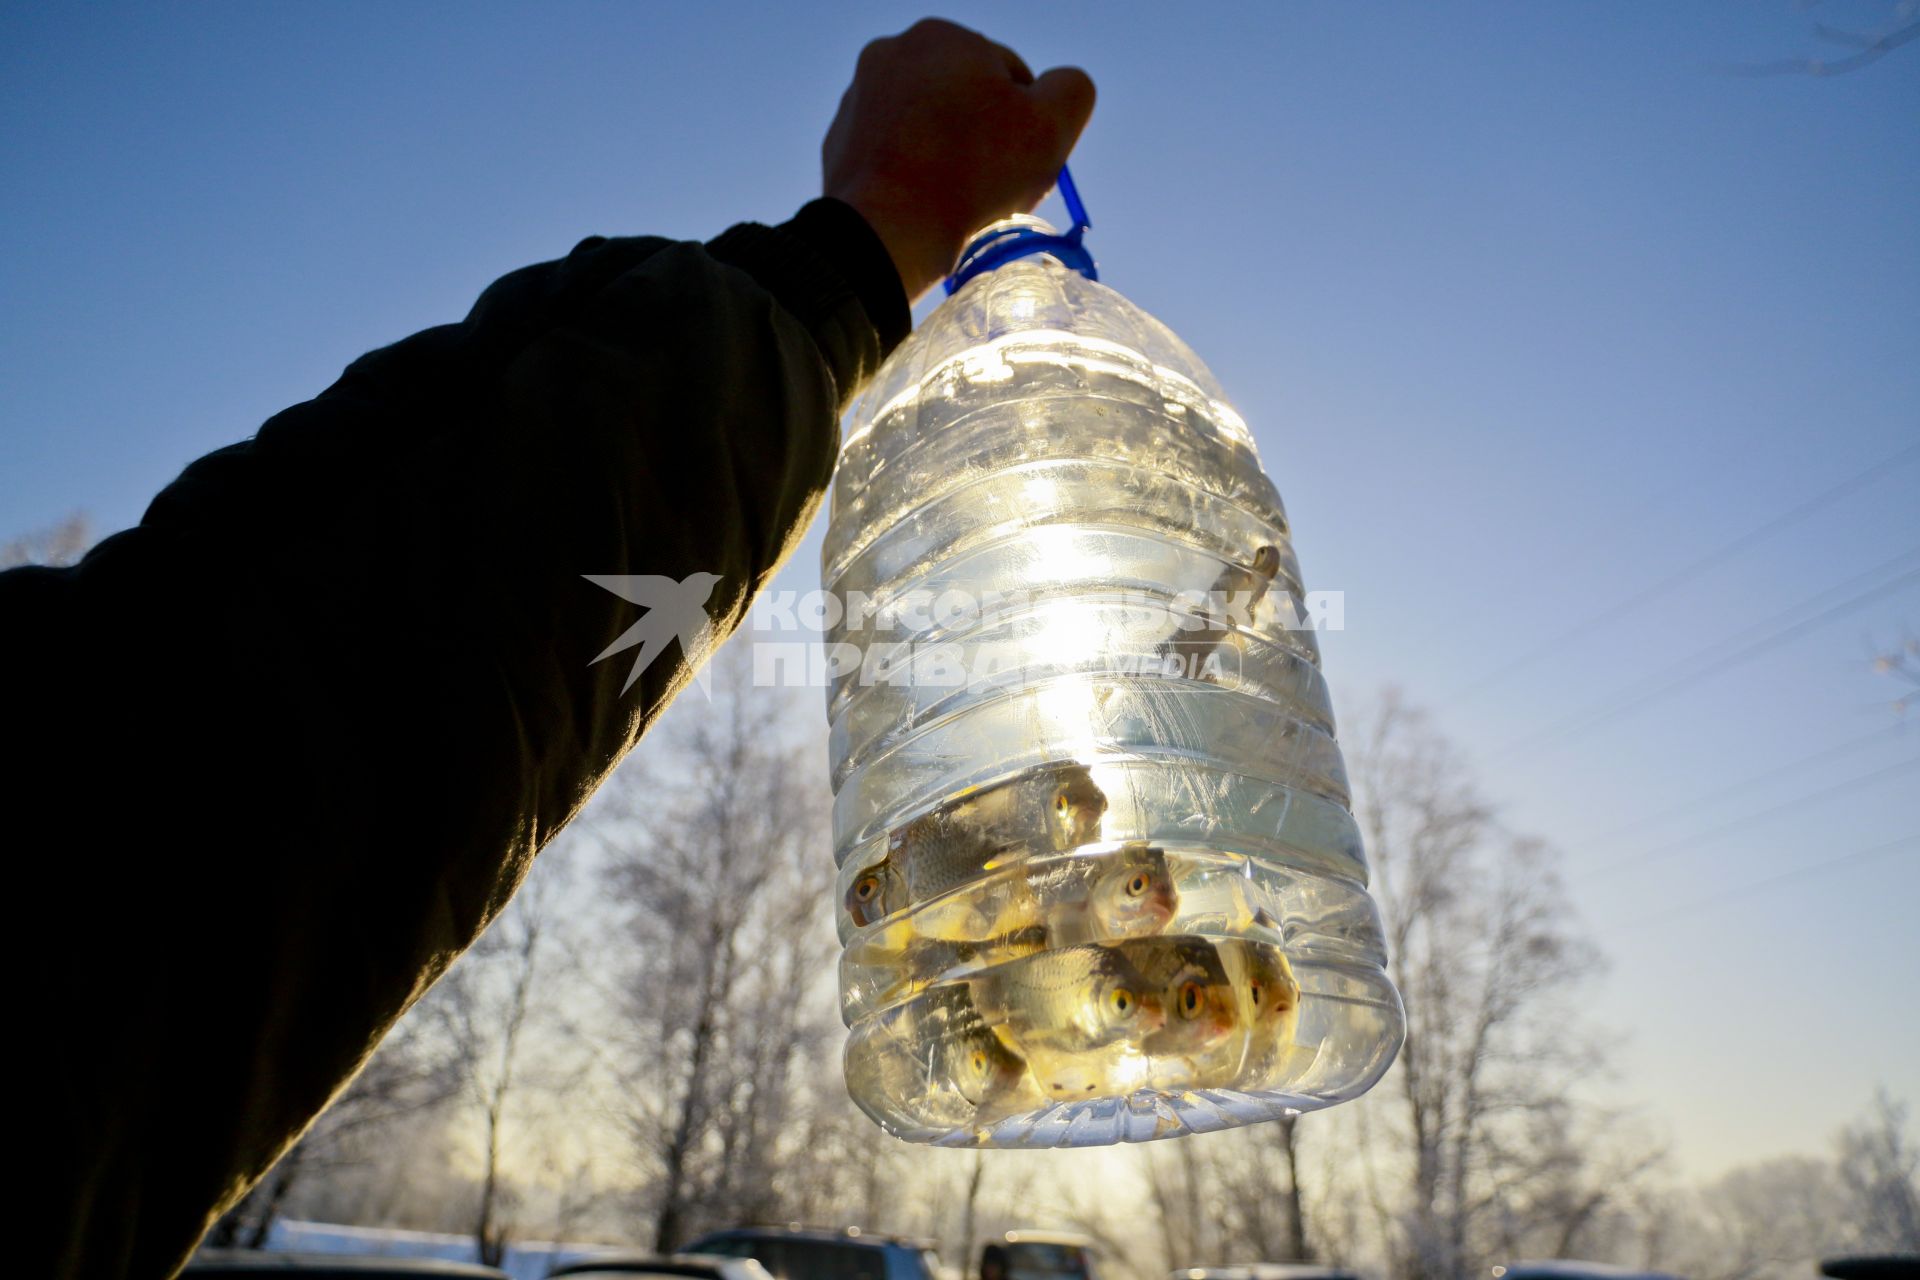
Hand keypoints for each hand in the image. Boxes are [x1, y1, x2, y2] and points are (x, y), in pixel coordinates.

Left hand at [823, 18, 1095, 301]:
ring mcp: (858, 97)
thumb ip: (1072, 90)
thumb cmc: (972, 175)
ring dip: (949, 157)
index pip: (1011, 77)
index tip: (1024, 165)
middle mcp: (891, 52)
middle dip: (985, 138)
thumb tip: (1063, 86)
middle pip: (965, 100)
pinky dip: (912, 176)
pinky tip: (924, 206)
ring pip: (929, 128)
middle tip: (994, 187)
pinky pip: (894, 156)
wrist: (884, 232)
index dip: (1029, 124)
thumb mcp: (1052, 126)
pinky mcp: (840, 143)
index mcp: (943, 36)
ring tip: (958, 200)